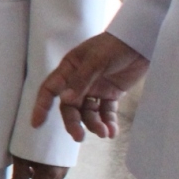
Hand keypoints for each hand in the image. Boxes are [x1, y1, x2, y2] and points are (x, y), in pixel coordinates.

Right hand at [31, 31, 151, 140]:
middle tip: (79, 137)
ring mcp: (95, 88)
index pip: (50, 89)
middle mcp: (79, 80)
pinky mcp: (111, 93)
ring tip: (104, 133)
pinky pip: (106, 111)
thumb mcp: (97, 61)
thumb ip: (81, 81)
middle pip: (70, 106)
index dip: (41, 106)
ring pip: (88, 112)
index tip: (36, 123)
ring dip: (94, 124)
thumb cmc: (115, 45)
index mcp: (70, 69)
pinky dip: (108, 122)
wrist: (141, 42)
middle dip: (73, 122)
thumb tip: (66, 100)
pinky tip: (112, 131)